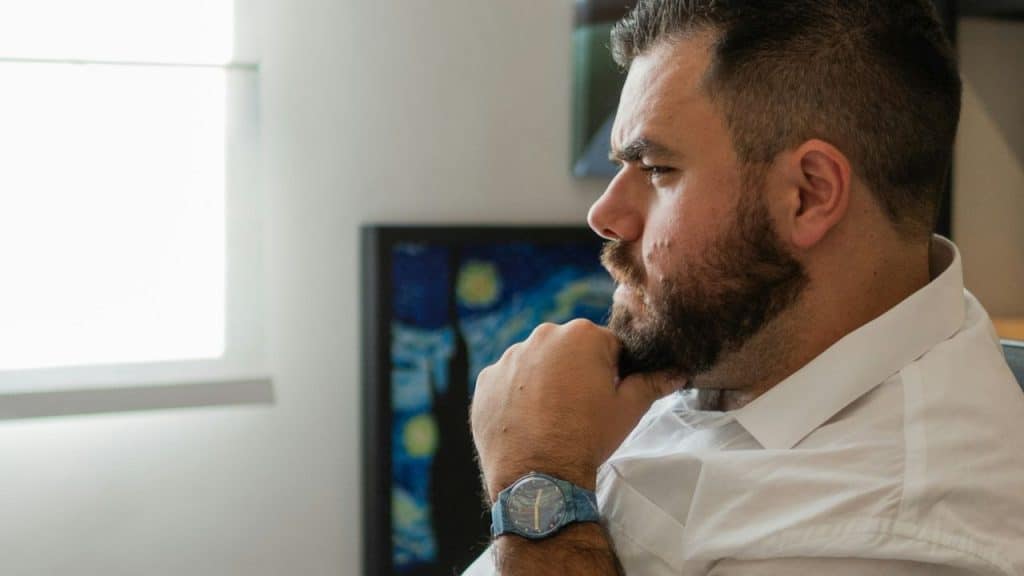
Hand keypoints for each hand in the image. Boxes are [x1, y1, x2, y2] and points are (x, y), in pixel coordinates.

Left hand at [470, 319, 685, 500]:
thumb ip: (652, 383)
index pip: (607, 346)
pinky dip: (517, 396)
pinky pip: (507, 381)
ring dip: (545, 382)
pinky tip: (527, 421)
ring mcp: (510, 357)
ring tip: (552, 418)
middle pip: (568, 350)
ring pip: (536, 363)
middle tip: (580, 409)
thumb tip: (677, 371)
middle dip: (576, 372)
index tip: (606, 397)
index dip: (611, 373)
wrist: (539, 476)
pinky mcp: (486, 380)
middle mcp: (542, 336)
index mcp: (582, 335)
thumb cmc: (588, 438)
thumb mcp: (628, 410)